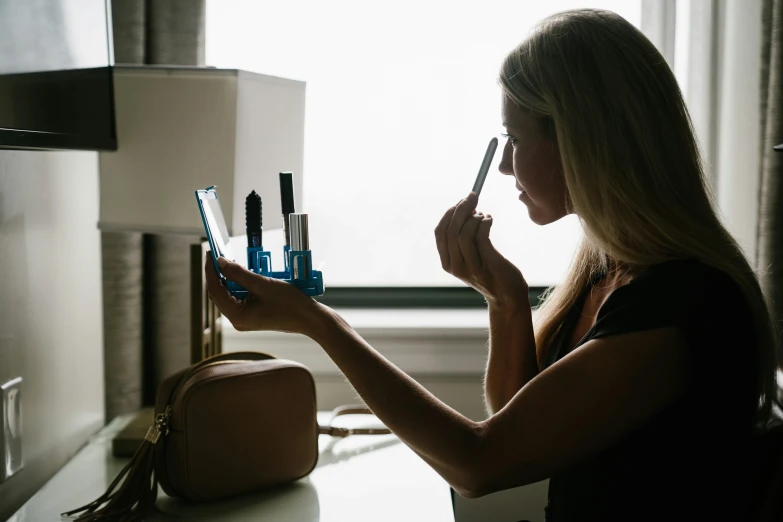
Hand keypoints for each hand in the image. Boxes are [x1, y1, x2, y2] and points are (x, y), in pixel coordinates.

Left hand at [205, 254, 322, 334]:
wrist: (310, 319)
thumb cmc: (291, 304)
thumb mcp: (263, 284)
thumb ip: (239, 273)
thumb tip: (220, 262)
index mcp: (237, 316)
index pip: (215, 291)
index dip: (211, 271)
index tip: (210, 254)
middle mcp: (238, 321)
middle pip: (220, 294)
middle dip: (218, 275)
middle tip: (218, 256)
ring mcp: (245, 320)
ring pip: (230, 296)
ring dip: (230, 279)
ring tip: (230, 262)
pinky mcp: (253, 316)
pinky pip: (240, 299)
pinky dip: (240, 286)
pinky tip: (243, 274)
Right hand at [434, 192, 528, 308]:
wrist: (507, 296)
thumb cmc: (489, 272)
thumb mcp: (469, 259)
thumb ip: (462, 240)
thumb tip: (465, 209)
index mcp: (447, 263)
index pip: (440, 232)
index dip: (449, 213)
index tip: (460, 201)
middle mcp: (456, 266)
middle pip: (452, 230)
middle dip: (462, 209)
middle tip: (472, 198)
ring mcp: (471, 267)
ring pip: (465, 233)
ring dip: (475, 217)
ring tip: (483, 215)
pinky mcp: (488, 264)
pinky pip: (482, 237)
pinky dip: (485, 222)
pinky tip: (489, 219)